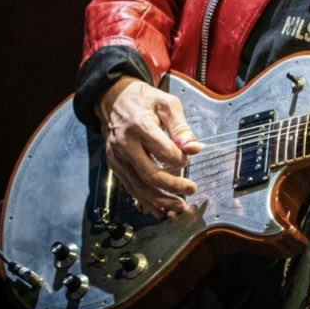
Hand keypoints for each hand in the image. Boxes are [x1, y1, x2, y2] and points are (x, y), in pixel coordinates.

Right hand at [97, 77, 202, 217]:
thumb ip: (182, 127)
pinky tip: (159, 208)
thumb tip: (195, 149)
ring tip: (179, 205)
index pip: (164, 152)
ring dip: (160, 200)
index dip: (180, 160)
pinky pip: (130, 187)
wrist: (114, 99)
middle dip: (173, 187)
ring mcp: (117, 157)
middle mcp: (125, 144)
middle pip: (150, 175)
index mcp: (140, 126)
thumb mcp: (167, 104)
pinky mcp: (114, 165)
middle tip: (191, 190)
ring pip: (139, 187)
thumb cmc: (145, 101)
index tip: (189, 159)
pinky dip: (145, 200)